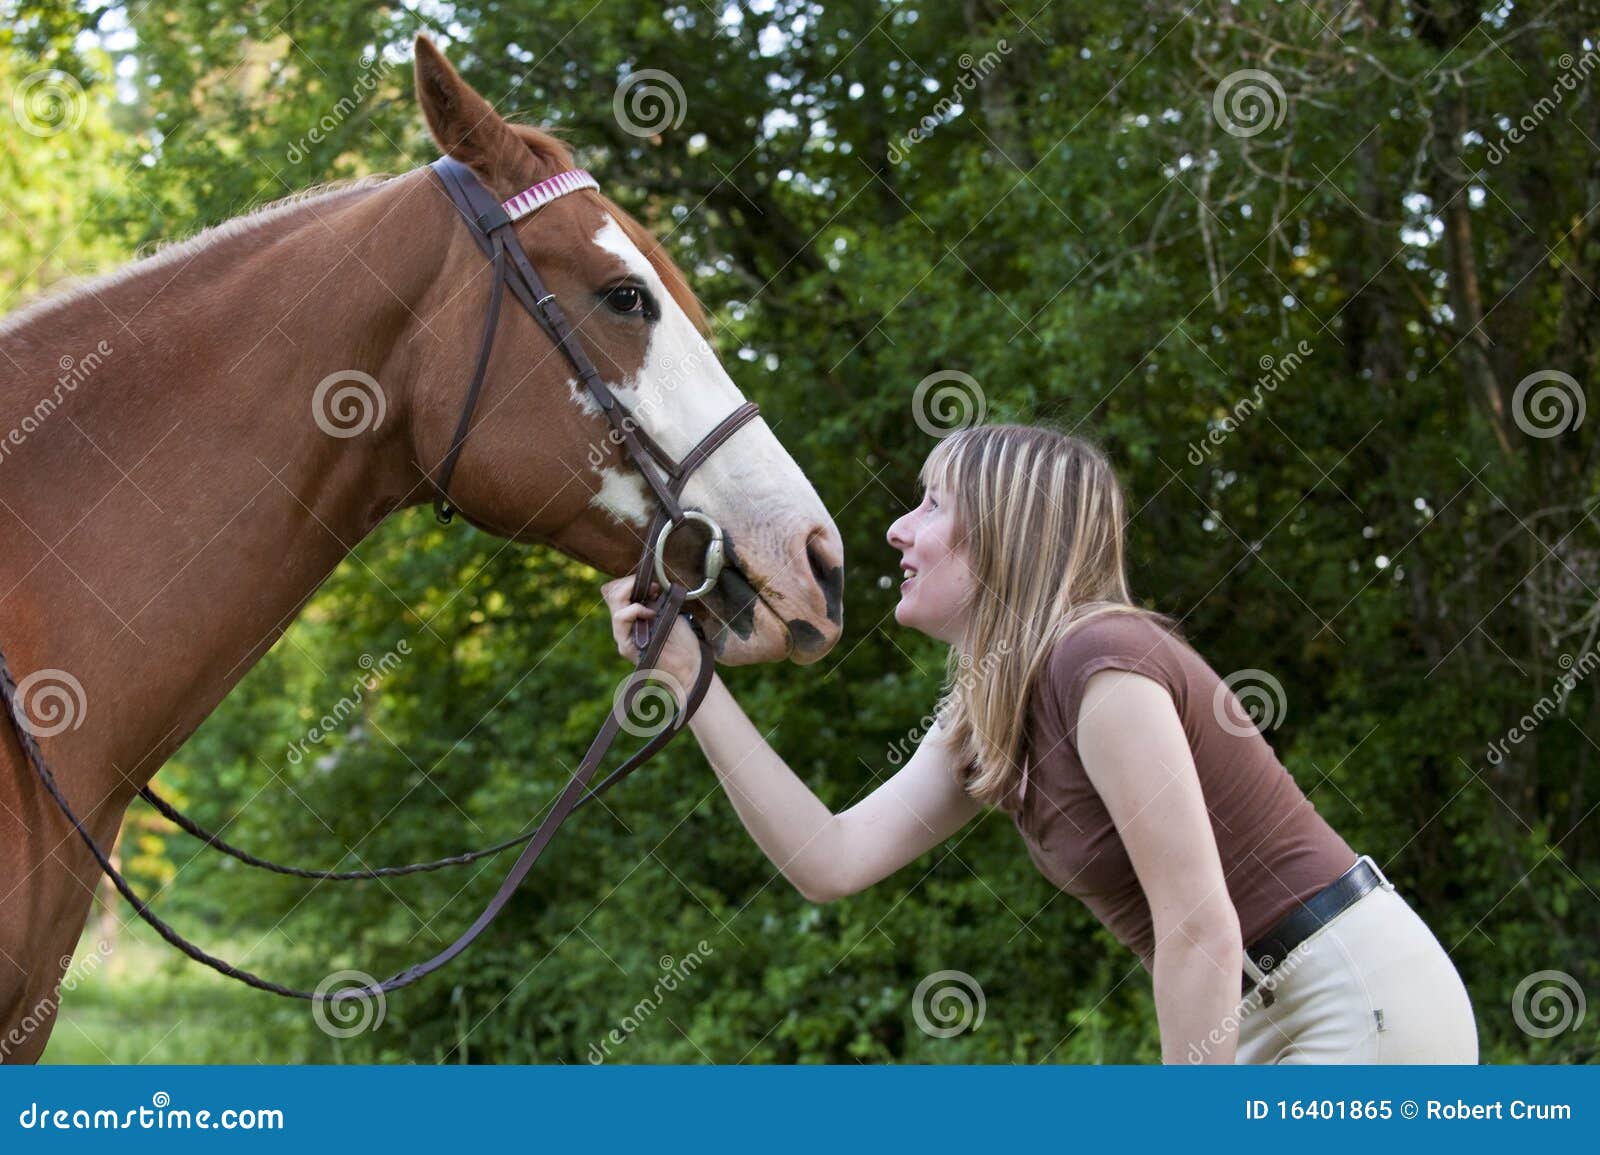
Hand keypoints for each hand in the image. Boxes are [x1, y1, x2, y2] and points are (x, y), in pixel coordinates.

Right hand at [601, 577, 704, 694]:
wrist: (689, 664)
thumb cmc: (682, 639)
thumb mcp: (666, 610)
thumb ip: (652, 599)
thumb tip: (649, 583)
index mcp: (631, 616)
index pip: (615, 591)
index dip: (628, 582)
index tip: (651, 583)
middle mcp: (623, 626)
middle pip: (610, 593)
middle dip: (629, 583)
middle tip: (651, 587)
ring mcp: (622, 636)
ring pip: (613, 604)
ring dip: (631, 593)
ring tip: (651, 598)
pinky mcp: (625, 647)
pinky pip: (620, 618)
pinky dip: (635, 610)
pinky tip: (650, 614)